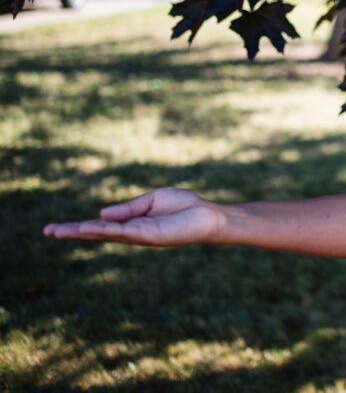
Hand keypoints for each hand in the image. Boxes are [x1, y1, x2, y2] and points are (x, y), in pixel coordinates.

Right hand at [44, 188, 222, 246]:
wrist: (208, 215)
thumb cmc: (185, 207)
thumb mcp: (152, 201)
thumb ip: (128, 209)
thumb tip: (101, 215)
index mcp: (134, 223)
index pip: (103, 225)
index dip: (82, 226)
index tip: (59, 226)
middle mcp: (133, 232)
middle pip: (97, 232)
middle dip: (73, 232)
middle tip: (47, 231)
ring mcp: (139, 235)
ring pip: (105, 233)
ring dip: (81, 231)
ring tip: (57, 231)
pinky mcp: (148, 235)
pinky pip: (122, 231)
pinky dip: (103, 229)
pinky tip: (87, 227)